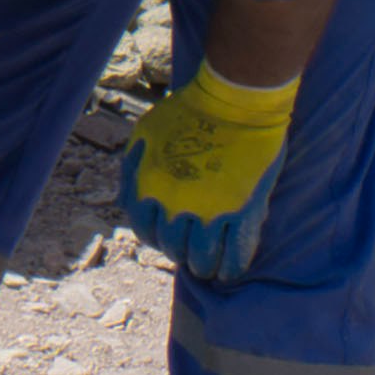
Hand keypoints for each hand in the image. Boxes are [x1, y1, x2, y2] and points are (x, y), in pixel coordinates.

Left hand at [119, 59, 299, 284]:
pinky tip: (229, 272)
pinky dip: (231, 267)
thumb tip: (131, 201)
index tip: (168, 240)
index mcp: (148, 188)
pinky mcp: (243, 213)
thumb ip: (134, 170)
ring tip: (209, 268)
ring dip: (204, 267)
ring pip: (203, 257)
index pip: (146, 232)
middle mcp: (174, 207)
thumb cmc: (187, 113)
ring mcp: (210, 213)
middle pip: (174, 248)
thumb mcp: (143, 137)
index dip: (157, 240)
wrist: (234, 102)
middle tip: (190, 255)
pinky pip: (236, 253)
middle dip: (181, 255)